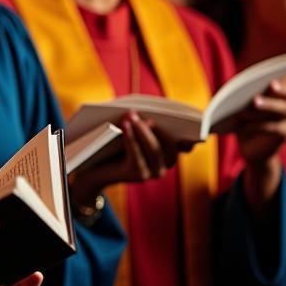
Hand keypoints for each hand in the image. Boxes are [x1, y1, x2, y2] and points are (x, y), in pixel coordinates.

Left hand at [69, 111, 192, 206]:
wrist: (94, 169)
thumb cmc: (114, 145)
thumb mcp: (132, 131)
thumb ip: (143, 125)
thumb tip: (150, 121)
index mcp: (168, 153)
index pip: (185, 143)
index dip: (188, 133)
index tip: (191, 121)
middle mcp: (165, 165)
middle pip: (167, 143)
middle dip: (154, 125)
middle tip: (140, 111)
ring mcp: (154, 172)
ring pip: (153, 148)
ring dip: (142, 130)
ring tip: (131, 115)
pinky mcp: (140, 175)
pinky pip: (137, 154)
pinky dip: (131, 138)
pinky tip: (125, 126)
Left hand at [231, 81, 285, 206]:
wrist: (252, 149)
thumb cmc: (245, 122)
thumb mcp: (240, 107)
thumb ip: (239, 96)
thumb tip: (228, 90)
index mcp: (278, 95)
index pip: (282, 87)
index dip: (278, 84)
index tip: (270, 81)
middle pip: (285, 98)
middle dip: (270, 97)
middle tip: (255, 98)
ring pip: (280, 111)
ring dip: (263, 109)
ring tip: (245, 110)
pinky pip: (272, 127)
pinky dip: (256, 126)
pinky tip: (241, 126)